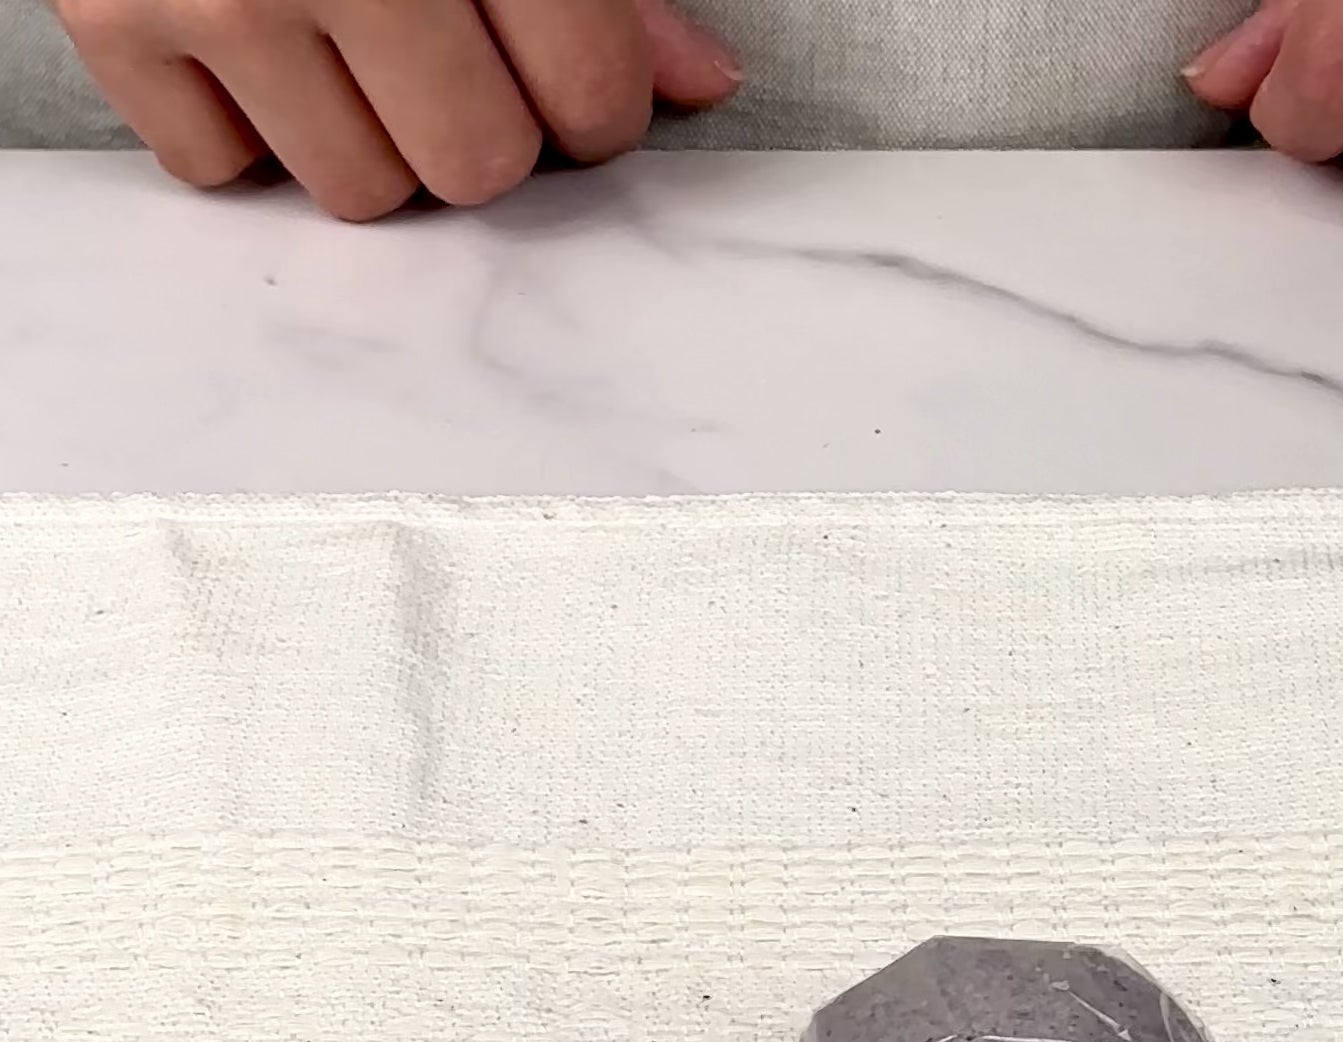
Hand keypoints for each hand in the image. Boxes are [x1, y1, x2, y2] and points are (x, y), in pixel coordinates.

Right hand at [55, 0, 740, 220]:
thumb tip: (698, 81)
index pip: (587, 96)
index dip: (596, 104)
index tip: (576, 82)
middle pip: (474, 166)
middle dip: (483, 127)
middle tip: (453, 57)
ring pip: (358, 189)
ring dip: (371, 136)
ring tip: (349, 35)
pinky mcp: (110, 13)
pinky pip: (219, 168)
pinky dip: (248, 125)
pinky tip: (261, 41)